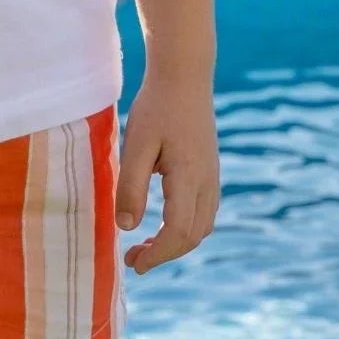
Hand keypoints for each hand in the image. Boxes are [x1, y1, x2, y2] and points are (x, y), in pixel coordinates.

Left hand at [115, 73, 219, 274]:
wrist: (184, 75)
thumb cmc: (156, 106)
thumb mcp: (135, 145)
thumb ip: (131, 186)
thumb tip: (126, 227)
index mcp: (189, 177)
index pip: (178, 232)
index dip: (157, 254)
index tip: (133, 264)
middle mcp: (207, 181)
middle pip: (193, 236)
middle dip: (164, 254)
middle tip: (132, 259)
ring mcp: (212, 176)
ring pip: (202, 226)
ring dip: (176, 243)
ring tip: (145, 245)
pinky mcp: (210, 170)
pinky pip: (204, 212)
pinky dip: (185, 228)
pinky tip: (162, 222)